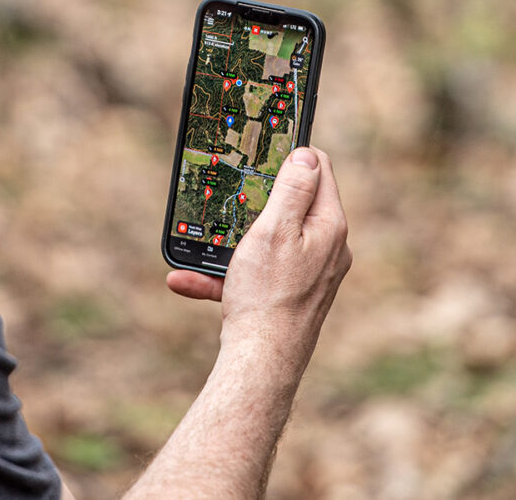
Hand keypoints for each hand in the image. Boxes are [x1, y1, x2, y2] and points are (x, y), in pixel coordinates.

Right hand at [168, 146, 350, 367]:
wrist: (261, 365)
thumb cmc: (267, 295)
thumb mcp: (275, 230)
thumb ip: (293, 189)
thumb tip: (307, 154)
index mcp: (329, 226)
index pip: (319, 169)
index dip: (292, 155)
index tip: (262, 151)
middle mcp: (328, 248)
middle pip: (294, 204)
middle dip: (257, 200)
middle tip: (230, 194)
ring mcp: (311, 274)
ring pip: (269, 241)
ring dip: (232, 241)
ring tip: (201, 244)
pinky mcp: (291, 295)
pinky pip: (257, 274)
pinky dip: (226, 275)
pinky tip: (187, 281)